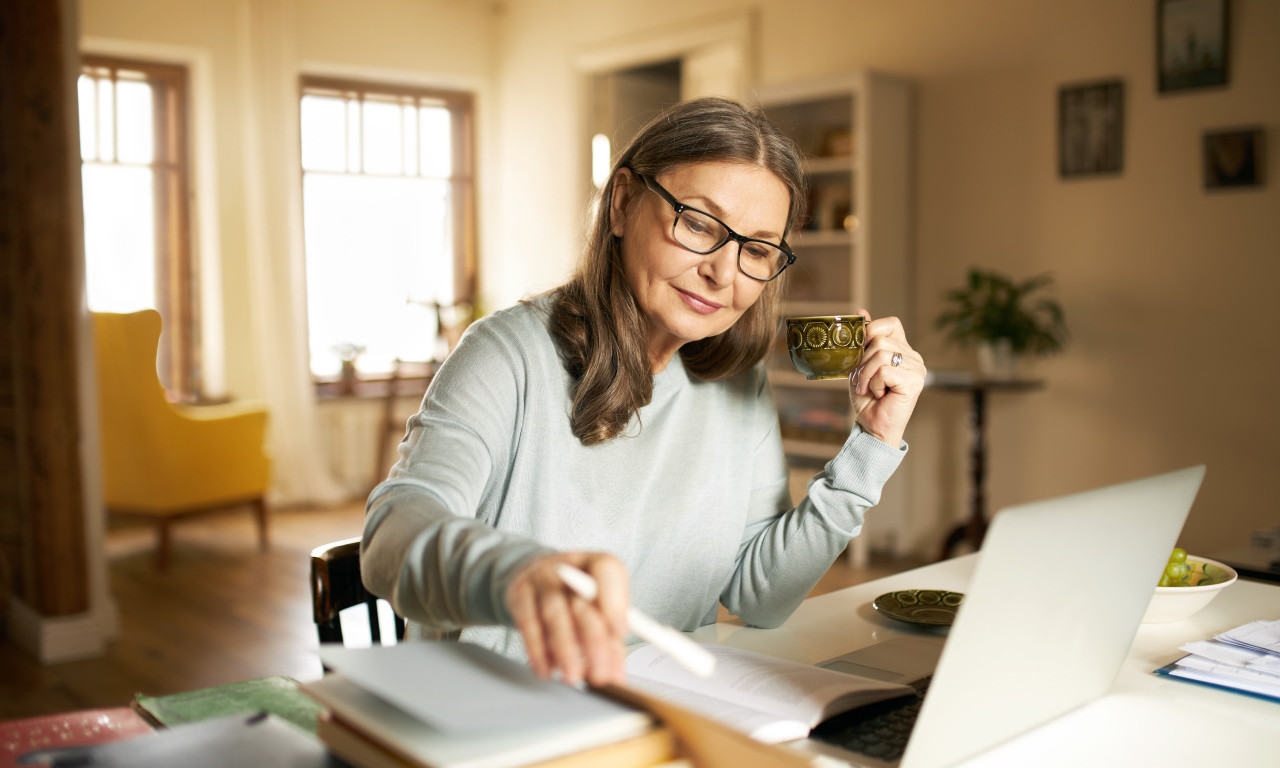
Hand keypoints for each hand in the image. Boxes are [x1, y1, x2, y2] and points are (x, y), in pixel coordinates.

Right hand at [505, 551, 629, 686]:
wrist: (538, 579)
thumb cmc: (577, 597)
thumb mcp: (599, 607)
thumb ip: (611, 637)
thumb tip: (616, 673)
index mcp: (597, 563)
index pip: (607, 571)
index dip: (615, 602)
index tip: (620, 633)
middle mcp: (568, 566)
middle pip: (581, 602)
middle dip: (593, 642)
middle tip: (599, 674)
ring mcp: (540, 577)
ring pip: (553, 615)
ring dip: (565, 650)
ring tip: (573, 677)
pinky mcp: (519, 594)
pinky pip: (528, 625)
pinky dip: (538, 652)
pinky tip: (547, 670)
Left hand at [849, 310, 925, 446]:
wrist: (872, 426)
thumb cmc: (867, 399)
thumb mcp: (860, 365)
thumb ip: (864, 340)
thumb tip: (861, 311)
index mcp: (903, 350)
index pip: (891, 323)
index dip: (872, 331)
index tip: (861, 350)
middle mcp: (914, 357)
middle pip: (881, 340)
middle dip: (862, 361)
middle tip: (863, 380)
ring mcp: (917, 369)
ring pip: (881, 354)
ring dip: (866, 374)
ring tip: (869, 388)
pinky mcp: (915, 381)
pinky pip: (884, 370)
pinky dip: (874, 383)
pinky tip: (879, 394)